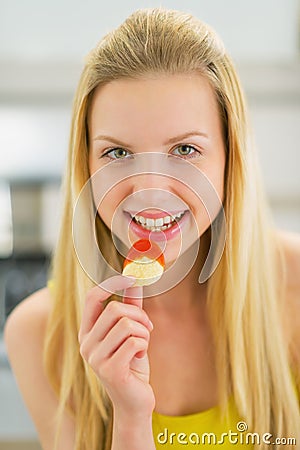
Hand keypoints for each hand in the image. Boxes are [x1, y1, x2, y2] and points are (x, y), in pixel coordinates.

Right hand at [78, 275, 154, 417]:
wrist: (134, 401)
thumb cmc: (132, 363)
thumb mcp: (130, 332)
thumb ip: (130, 306)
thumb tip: (134, 280)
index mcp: (87, 331)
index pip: (92, 297)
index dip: (112, 284)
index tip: (132, 278)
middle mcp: (86, 344)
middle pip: (114, 309)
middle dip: (138, 315)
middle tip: (147, 326)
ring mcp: (95, 359)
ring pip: (126, 325)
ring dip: (144, 332)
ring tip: (143, 344)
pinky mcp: (110, 371)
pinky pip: (135, 342)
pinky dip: (145, 345)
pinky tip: (140, 358)